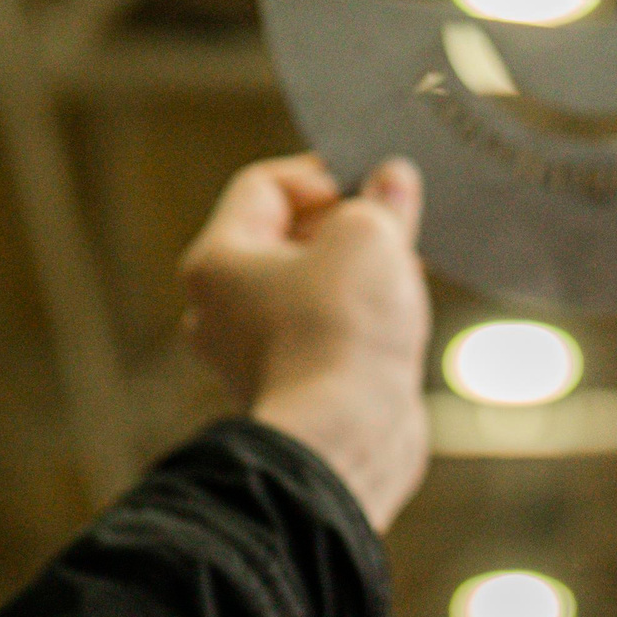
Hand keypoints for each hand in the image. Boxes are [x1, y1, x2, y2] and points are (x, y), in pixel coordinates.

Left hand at [179, 154, 430, 531]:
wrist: (344, 440)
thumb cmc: (342, 335)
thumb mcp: (371, 236)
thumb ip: (380, 199)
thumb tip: (392, 181)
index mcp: (217, 261)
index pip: (265, 185)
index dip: (324, 176)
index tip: (371, 191)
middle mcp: (219, 307)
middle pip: (286, 237)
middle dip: (346, 227)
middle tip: (392, 230)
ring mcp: (250, 353)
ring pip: (308, 287)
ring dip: (356, 274)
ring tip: (400, 278)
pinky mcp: (288, 387)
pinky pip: (321, 333)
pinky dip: (355, 321)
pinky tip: (394, 324)